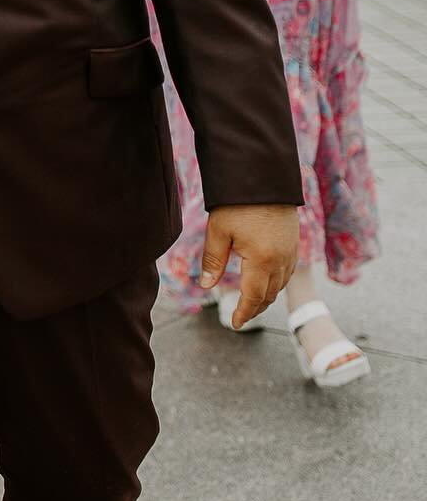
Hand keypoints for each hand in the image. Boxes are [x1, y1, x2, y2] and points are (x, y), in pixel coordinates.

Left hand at [199, 204, 299, 325]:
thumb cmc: (237, 204)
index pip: (254, 297)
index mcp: (262, 260)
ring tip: (251, 303)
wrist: (264, 177)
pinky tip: (267, 282)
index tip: (235, 323)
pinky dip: (277, 283)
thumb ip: (213, 261)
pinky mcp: (294, 242)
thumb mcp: (218, 231)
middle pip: (269, 294)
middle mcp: (281, 260)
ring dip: (267, 297)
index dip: (244, 312)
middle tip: (241, 316)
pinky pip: (288, 272)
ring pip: (281, 285)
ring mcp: (291, 251)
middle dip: (255, 308)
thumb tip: (206, 286)